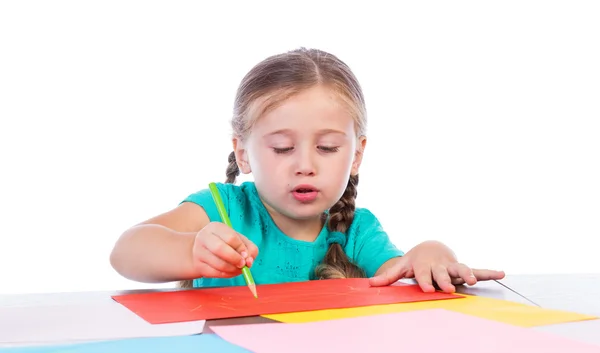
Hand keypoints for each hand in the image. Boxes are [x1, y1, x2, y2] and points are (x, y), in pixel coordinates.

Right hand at [191, 222, 258, 277]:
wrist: (202, 250)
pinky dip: (227, 275)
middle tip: (243, 264)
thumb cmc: (226, 243)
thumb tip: (249, 262)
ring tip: (238, 269)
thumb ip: (250, 249)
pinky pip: (215, 273)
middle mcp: (204, 237)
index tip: (246, 255)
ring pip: (218, 264)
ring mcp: (198, 252)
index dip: (241, 248)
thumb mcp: (239, 240)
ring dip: (233, 269)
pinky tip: (230, 272)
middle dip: (235, 259)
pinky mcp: (198, 266)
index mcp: (215, 227)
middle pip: (220, 249)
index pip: (230, 237)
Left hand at [369, 240, 504, 292]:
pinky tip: (502, 273)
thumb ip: (389, 276)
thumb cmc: (415, 260)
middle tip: (449, 288)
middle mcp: (440, 266)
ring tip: (474, 281)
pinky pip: (477, 269)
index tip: (427, 289)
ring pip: (461, 269)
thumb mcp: (402, 267)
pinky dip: (489, 272)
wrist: (429, 247)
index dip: (425, 281)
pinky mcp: (462, 268)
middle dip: (446, 279)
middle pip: (443, 273)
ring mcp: (452, 266)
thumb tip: (371, 284)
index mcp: (424, 266)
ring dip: (468, 274)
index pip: (424, 275)